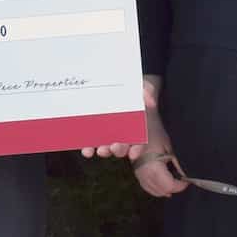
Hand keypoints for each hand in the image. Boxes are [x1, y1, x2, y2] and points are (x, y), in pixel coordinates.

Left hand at [79, 78, 186, 197]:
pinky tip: (87, 149)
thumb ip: (147, 92)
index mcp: (136, 126)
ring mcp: (108, 133)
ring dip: (103, 150)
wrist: (118, 82)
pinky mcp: (94, 130)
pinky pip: (92, 141)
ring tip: (100, 150)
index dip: (137, 149)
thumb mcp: (143, 87)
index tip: (133, 154)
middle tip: (114, 147)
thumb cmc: (133, 88)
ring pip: (107, 147)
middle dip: (118, 150)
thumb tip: (150, 101)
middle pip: (122, 147)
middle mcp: (123, 134)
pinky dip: (89, 147)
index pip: (139, 142)